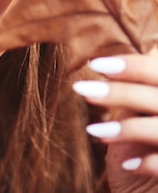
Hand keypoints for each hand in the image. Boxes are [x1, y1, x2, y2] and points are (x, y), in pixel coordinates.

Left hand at [73, 47, 157, 192]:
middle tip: (81, 89)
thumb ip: (135, 94)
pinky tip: (128, 165)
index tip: (96, 64)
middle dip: (120, 93)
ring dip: (127, 129)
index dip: (133, 67)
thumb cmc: (144, 153)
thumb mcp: (141, 119)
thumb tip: (105, 65)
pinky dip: (149, 164)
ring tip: (93, 130)